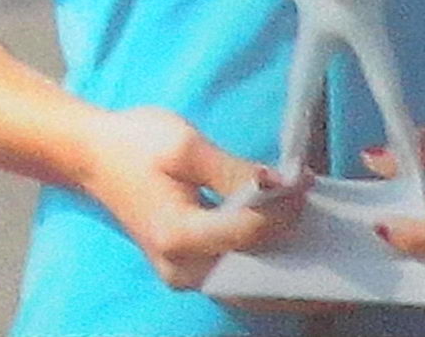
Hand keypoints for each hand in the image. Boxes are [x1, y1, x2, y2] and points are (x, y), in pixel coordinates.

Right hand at [76, 106, 309, 289]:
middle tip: (329, 226)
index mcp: (179, 237)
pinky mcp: (189, 267)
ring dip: (285, 261)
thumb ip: (234, 170)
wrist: (94, 156)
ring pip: (247, 281)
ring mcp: (183, 275)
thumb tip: (281, 183)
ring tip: (319, 236)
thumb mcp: (187, 146)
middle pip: (254, 271)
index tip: (307, 178)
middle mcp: (181, 270)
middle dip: (295, 250)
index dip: (287, 206)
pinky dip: (265, 260)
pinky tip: (291, 238)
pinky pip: (235, 272)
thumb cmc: (138, 144)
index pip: (252, 232)